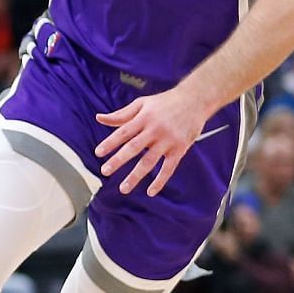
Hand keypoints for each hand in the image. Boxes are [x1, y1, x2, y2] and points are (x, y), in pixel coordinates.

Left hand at [94, 87, 212, 195]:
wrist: (195, 100)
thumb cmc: (165, 102)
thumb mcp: (142, 103)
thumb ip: (121, 114)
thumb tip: (99, 118)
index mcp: (144, 118)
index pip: (123, 132)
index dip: (110, 142)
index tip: (98, 153)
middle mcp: (155, 129)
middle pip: (134, 147)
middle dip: (118, 160)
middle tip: (104, 171)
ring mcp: (168, 140)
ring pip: (149, 161)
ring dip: (135, 176)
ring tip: (124, 188)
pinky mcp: (180, 149)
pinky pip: (169, 168)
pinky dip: (160, 181)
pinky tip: (150, 192)